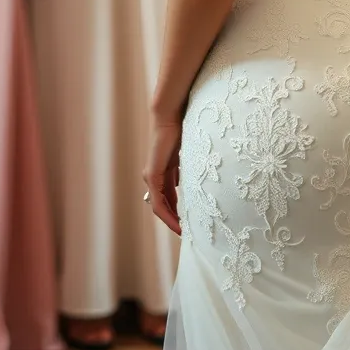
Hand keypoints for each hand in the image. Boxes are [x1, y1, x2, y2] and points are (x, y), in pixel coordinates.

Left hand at [143, 117, 182, 234]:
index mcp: (164, 171)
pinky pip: (159, 202)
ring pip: (160, 207)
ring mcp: (152, 177)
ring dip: (172, 220)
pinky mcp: (152, 176)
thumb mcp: (188, 154)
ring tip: (185, 233)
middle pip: (164, 205)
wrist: (170, 115)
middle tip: (189, 233)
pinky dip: (168, 214)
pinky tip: (177, 223)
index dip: (179, 212)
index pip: (170, 198)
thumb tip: (197, 180)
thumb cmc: (182, 129)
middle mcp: (155, 177)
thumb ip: (188, 168)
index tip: (191, 223)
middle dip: (176, 220)